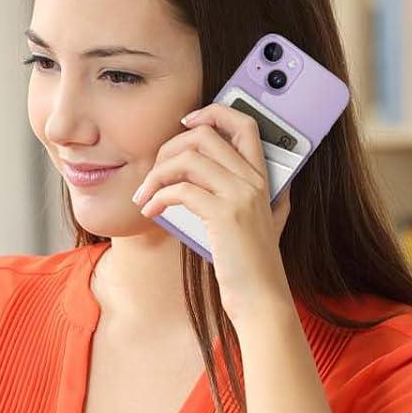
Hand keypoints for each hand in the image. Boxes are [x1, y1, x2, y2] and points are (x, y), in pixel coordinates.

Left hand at [131, 102, 294, 325]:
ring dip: (156, 174)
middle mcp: (254, 180)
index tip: (185, 122)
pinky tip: (151, 211)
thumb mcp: (266, 221)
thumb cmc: (253, 263)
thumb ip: (263, 197)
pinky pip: (180, 189)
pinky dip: (157, 197)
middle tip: (155, 172)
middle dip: (169, 146)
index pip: (244, 123)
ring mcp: (241, 196)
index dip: (213, 111)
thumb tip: (254, 177)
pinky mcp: (225, 214)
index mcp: (262, 177)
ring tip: (145, 194)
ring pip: (188, 158)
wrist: (261, 300)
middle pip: (205, 134)